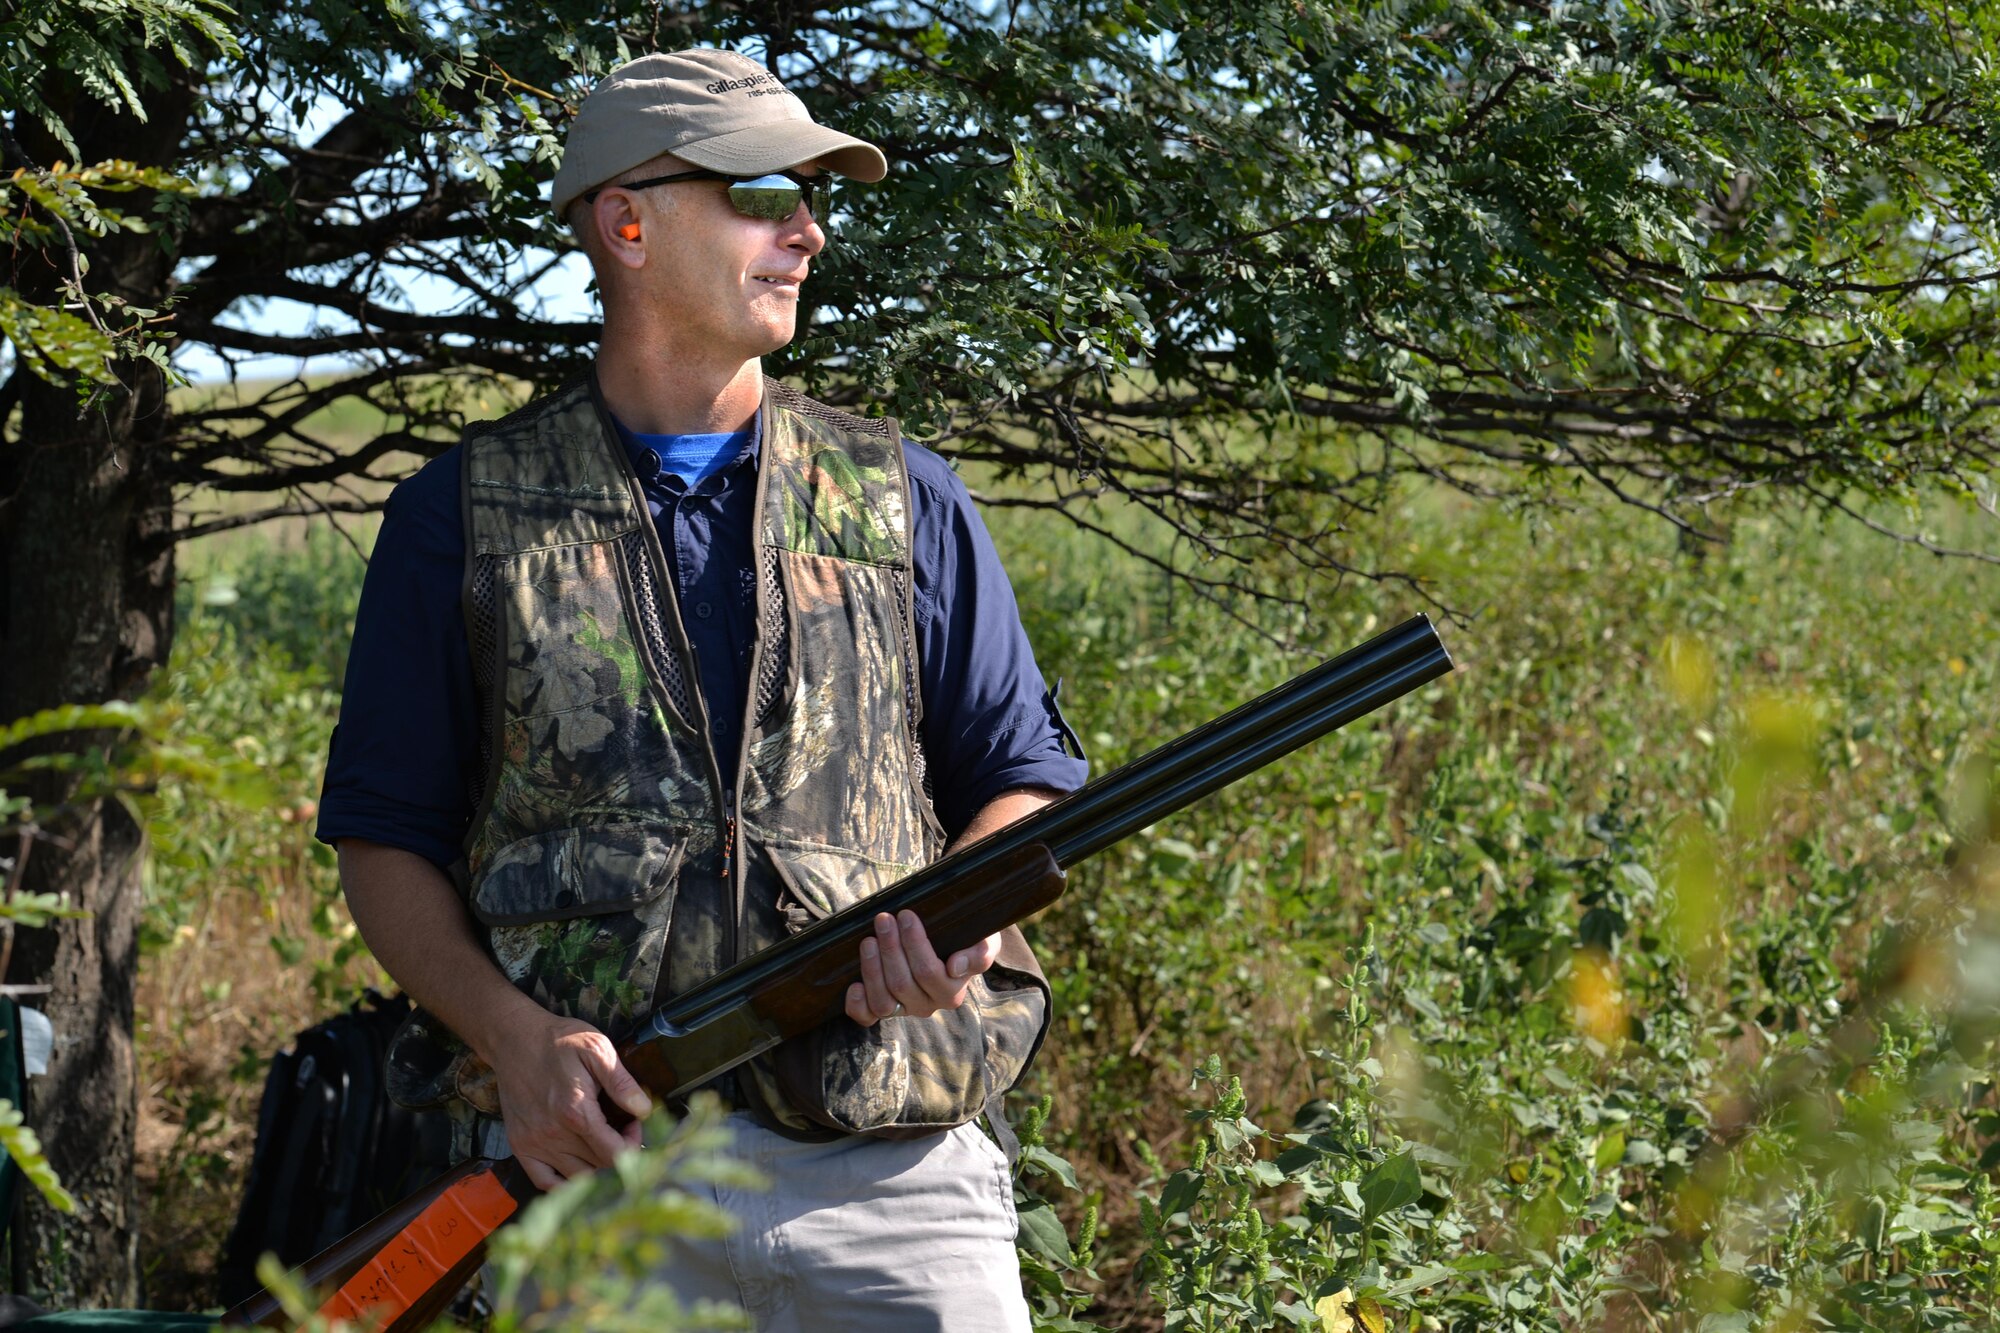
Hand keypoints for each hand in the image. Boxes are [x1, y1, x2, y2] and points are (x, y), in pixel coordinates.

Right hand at [486, 1012, 652, 1190]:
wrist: (514, 1039)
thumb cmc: (559, 1041)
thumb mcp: (596, 1049)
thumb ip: (621, 1083)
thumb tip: (644, 1109)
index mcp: (576, 1112)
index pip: (615, 1154)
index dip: (633, 1145)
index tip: (634, 1125)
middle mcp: (553, 1135)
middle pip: (598, 1168)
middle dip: (619, 1154)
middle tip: (623, 1131)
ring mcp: (534, 1144)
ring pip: (575, 1179)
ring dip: (597, 1169)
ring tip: (604, 1144)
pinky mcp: (520, 1146)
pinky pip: (545, 1182)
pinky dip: (565, 1184)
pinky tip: (579, 1167)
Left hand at [844, 910, 1001, 1026]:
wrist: (952, 947)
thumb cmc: (966, 940)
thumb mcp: (984, 942)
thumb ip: (980, 954)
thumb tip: (955, 967)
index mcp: (951, 992)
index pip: (928, 971)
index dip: (914, 943)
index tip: (906, 915)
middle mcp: (928, 1006)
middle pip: (902, 983)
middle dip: (890, 948)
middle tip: (884, 919)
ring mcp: (904, 1010)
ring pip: (883, 1000)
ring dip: (872, 969)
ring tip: (869, 940)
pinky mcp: (884, 1010)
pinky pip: (867, 1016)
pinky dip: (857, 1004)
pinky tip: (854, 985)